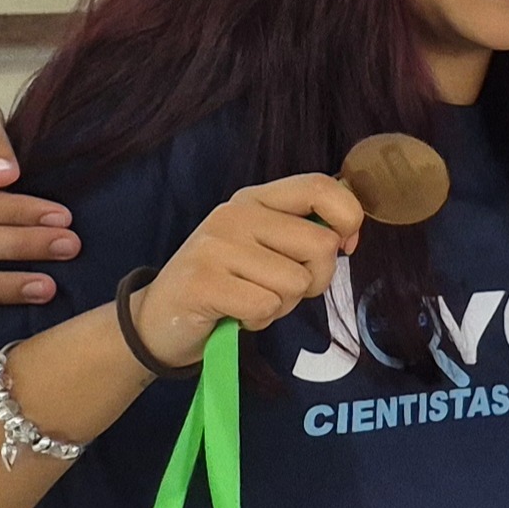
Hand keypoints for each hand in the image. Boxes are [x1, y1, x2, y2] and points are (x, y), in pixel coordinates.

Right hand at [139, 176, 366, 358]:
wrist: (160, 318)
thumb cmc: (229, 284)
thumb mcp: (266, 248)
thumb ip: (304, 235)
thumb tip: (348, 238)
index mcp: (255, 200)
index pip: (320, 187)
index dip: (348, 217)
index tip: (345, 246)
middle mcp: (235, 214)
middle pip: (321, 245)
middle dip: (314, 280)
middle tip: (280, 289)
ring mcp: (215, 246)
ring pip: (296, 283)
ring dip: (282, 305)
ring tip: (249, 300)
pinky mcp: (203, 282)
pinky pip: (267, 306)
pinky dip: (260, 321)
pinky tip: (234, 314)